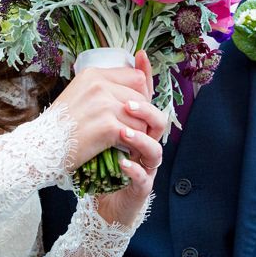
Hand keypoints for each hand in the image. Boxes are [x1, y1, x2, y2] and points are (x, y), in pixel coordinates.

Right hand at [53, 50, 164, 167]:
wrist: (41, 147)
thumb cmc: (60, 126)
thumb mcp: (79, 95)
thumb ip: (103, 89)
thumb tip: (133, 92)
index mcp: (93, 74)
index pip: (136, 77)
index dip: (141, 94)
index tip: (136, 110)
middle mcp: (99, 84)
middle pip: (142, 96)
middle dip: (143, 115)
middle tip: (134, 129)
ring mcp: (103, 104)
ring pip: (141, 117)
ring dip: (139, 132)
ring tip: (128, 141)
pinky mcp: (107, 126)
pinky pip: (136, 133)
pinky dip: (134, 145)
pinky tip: (125, 150)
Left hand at [95, 51, 161, 225]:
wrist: (104, 198)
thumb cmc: (104, 162)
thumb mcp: (100, 129)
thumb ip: (102, 105)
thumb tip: (97, 72)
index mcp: (139, 127)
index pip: (146, 99)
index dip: (146, 78)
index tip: (140, 57)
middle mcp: (147, 144)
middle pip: (158, 121)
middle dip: (145, 110)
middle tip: (126, 105)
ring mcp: (146, 166)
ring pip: (155, 150)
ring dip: (141, 139)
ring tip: (123, 132)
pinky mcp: (140, 187)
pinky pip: (143, 178)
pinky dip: (134, 170)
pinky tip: (123, 163)